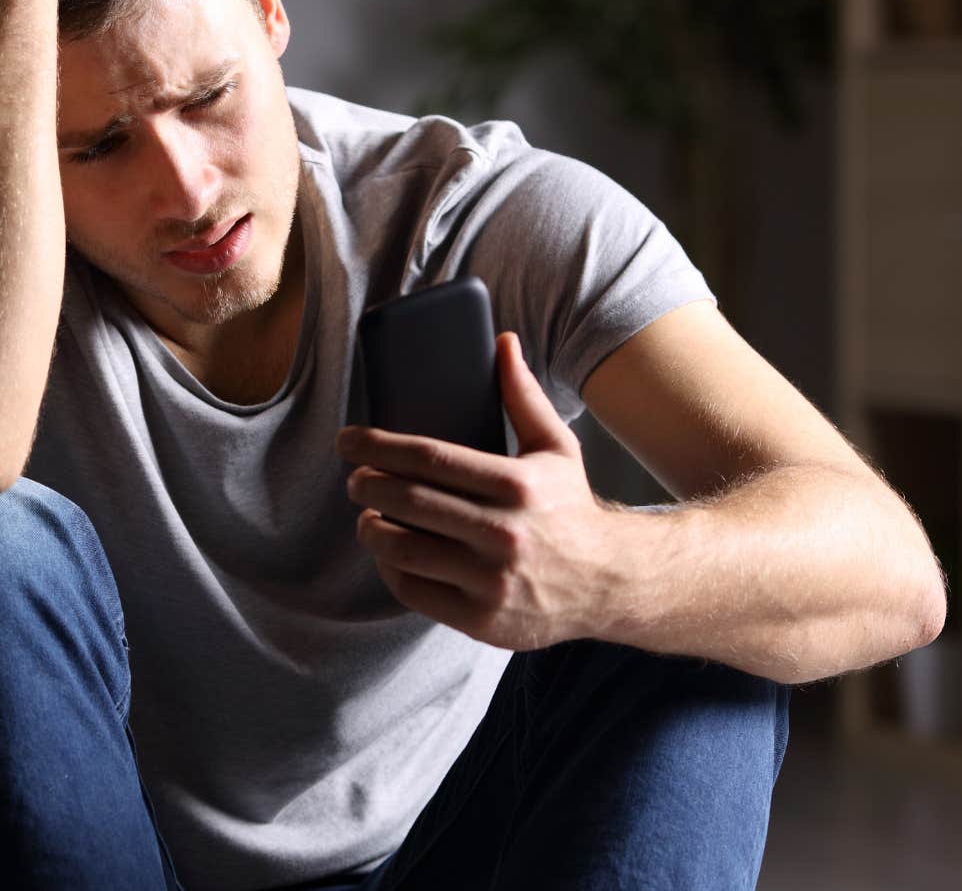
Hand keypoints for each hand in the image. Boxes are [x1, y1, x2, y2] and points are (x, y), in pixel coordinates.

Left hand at [337, 331, 623, 650]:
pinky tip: (390, 553)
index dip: (378, 446)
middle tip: (355, 478)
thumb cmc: (572, 510)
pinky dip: (390, 569)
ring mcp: (491, 581)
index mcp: (518, 485)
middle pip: (408, 502)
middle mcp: (504, 533)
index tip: (349, 441)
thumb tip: (503, 342)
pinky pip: (413, 590)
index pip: (429, 458)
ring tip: (367, 516)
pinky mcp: (481, 619)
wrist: (612, 584)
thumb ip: (524, 397)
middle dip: (367, 486)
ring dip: (370, 529)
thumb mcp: (558, 448)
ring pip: (402, 549)